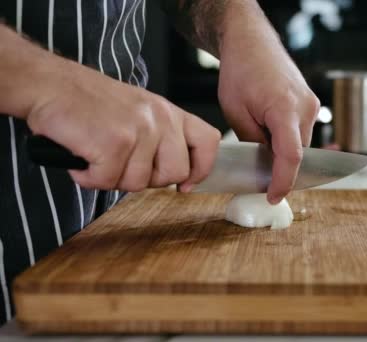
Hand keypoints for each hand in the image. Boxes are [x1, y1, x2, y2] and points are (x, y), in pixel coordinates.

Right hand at [25, 57, 219, 191]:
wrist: (48, 84)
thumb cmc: (88, 101)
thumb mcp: (139, 111)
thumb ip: (162, 138)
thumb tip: (181, 176)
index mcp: (169, 112)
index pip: (208, 141)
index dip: (201, 168)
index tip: (186, 184)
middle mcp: (160, 119)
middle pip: (175, 173)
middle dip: (147, 179)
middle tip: (121, 164)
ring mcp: (139, 130)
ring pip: (139, 183)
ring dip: (112, 177)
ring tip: (96, 154)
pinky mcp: (114, 143)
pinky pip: (108, 182)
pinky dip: (88, 177)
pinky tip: (81, 158)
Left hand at [217, 4, 319, 203]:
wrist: (251, 42)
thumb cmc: (240, 72)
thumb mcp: (235, 112)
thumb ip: (253, 142)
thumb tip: (264, 166)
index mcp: (284, 108)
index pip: (291, 156)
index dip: (284, 181)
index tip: (273, 196)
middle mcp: (305, 107)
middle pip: (297, 153)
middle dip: (280, 168)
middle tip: (257, 174)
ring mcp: (311, 104)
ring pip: (300, 144)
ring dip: (283, 152)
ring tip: (259, 140)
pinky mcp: (311, 103)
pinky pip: (301, 132)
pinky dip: (287, 139)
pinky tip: (269, 132)